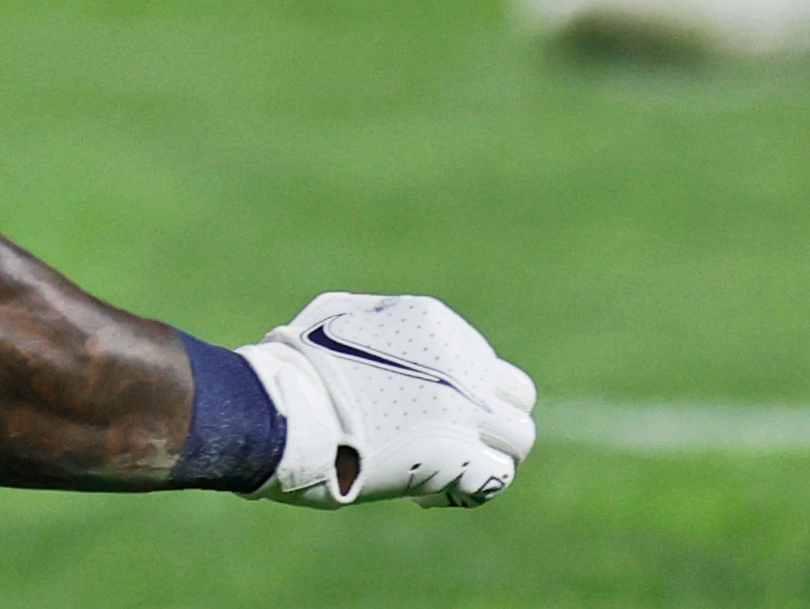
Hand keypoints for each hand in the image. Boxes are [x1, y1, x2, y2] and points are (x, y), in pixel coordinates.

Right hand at [242, 292, 535, 507]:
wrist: (290, 406)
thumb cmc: (298, 364)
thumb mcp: (340, 315)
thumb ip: (379, 321)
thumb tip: (386, 337)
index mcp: (433, 322)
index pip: (479, 358)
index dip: (460, 390)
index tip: (424, 412)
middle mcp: (462, 363)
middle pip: (516, 395)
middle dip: (493, 420)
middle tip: (459, 442)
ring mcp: (465, 411)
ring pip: (519, 437)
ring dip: (490, 456)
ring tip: (451, 473)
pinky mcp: (460, 456)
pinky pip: (497, 477)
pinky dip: (471, 489)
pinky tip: (430, 494)